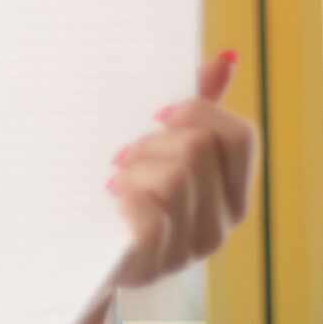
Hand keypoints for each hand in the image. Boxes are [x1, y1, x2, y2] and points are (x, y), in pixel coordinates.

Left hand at [105, 50, 258, 288]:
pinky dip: (129, 201)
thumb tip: (226, 58)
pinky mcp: (155, 266)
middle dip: (153, 142)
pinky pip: (151, 219)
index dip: (199, 112)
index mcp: (232, 193)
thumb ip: (197, 109)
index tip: (157, 116)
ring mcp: (190, 250)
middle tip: (125, 158)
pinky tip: (115, 203)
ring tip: (116, 183)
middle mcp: (221, 224)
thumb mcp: (163, 150)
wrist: (82, 261)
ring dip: (134, 170)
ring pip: (173, 179)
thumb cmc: (126, 196)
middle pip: (200, 149)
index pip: (240, 135)